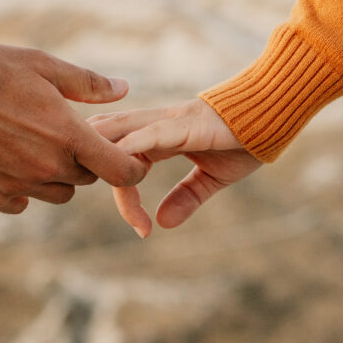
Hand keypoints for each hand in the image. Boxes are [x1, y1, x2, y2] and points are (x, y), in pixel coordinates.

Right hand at [0, 42, 147, 212]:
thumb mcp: (42, 65)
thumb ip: (86, 83)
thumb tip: (124, 90)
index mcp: (69, 136)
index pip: (122, 171)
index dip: (132, 167)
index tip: (129, 157)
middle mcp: (48, 167)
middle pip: (87, 178)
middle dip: (85, 160)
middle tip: (65, 134)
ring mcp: (19, 185)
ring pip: (57, 193)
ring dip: (55, 176)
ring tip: (34, 145)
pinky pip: (21, 204)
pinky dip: (22, 190)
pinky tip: (8, 163)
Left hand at [89, 98, 261, 236]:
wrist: (273, 113)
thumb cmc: (245, 139)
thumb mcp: (212, 178)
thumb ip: (186, 197)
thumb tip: (163, 222)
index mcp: (158, 135)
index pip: (120, 159)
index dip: (123, 195)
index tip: (141, 229)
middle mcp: (155, 125)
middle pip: (104, 135)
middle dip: (82, 158)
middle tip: (69, 185)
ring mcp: (167, 123)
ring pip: (118, 130)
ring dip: (97, 152)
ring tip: (80, 175)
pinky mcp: (184, 125)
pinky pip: (149, 135)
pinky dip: (131, 148)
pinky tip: (119, 164)